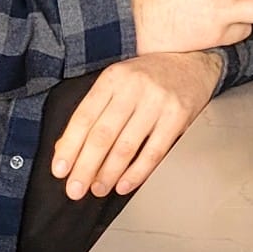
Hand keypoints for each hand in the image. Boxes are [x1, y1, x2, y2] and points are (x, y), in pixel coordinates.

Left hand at [52, 52, 221, 200]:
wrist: (193, 61)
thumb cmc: (148, 77)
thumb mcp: (117, 84)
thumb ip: (93, 112)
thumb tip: (64, 150)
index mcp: (113, 78)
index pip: (84, 116)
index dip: (69, 146)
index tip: (59, 170)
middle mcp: (133, 86)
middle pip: (103, 134)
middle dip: (85, 167)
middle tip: (74, 190)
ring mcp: (157, 101)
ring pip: (126, 146)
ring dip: (108, 173)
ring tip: (97, 189)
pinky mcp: (178, 116)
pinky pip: (153, 152)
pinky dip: (137, 173)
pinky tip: (124, 185)